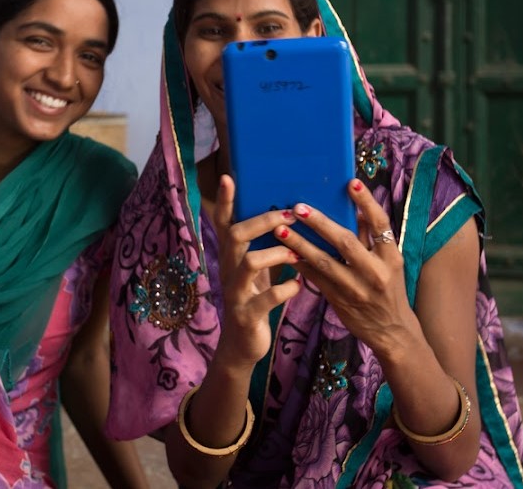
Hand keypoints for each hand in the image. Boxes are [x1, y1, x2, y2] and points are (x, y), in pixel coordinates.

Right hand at [211, 175, 300, 366]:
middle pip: (236, 235)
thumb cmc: (256, 299)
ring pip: (249, 263)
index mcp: (232, 257)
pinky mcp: (247, 316)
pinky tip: (298, 286)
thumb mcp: (257, 270)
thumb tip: (288, 214)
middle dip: (263, 222)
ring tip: (296, 253)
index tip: (229, 177)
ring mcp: (235, 293)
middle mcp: (228, 270)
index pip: (224, 223)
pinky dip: (285, 290)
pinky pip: (265, 300)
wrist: (243, 345)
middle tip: (289, 215)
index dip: (225, 201)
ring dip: (276, 253)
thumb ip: (266, 246)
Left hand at [274, 178, 415, 352]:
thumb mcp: (389, 262)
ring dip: (300, 244)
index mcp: (391, 256)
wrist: (391, 331)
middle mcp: (375, 271)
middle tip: (298, 207)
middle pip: (345, 241)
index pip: (380, 223)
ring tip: (280, 230)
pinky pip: (315, 279)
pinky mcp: (339, 300)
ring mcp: (356, 288)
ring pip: (324, 261)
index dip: (366, 202)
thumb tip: (356, 208)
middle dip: (320, 222)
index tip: (351, 182)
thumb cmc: (388, 289)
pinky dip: (300, 264)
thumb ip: (371, 237)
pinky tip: (284, 253)